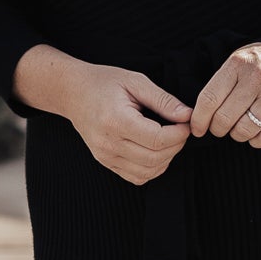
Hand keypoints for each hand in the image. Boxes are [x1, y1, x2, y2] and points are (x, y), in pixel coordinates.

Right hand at [62, 61, 192, 184]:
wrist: (73, 93)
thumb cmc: (104, 83)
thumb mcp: (136, 82)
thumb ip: (163, 100)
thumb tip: (187, 116)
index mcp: (116, 120)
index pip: (157, 139)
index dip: (179, 134)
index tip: (185, 123)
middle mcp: (108, 143)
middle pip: (155, 158)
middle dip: (176, 146)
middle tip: (180, 130)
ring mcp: (105, 156)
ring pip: (148, 171)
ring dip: (166, 158)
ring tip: (168, 139)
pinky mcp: (106, 162)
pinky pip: (137, 177)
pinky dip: (153, 168)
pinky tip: (155, 151)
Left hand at [190, 42, 260, 147]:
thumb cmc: (255, 68)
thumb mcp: (235, 65)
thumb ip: (218, 88)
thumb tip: (197, 120)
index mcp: (238, 64)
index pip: (210, 99)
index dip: (199, 119)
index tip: (197, 129)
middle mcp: (258, 78)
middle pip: (225, 118)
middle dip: (217, 129)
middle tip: (219, 128)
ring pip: (245, 130)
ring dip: (237, 135)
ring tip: (238, 128)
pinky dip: (256, 141)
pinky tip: (254, 133)